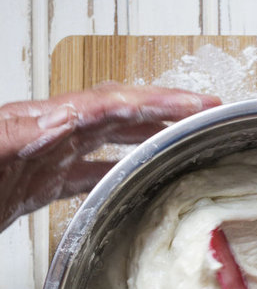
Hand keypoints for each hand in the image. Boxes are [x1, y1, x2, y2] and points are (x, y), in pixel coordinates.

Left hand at [0, 83, 220, 231]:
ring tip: (182, 142)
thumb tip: (41, 130)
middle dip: (166, 113)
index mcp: (40, 127)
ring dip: (148, 139)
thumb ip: (8, 138)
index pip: (113, 106)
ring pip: (108, 141)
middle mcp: (47, 137)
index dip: (159, 104)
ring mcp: (43, 159)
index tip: (197, 105)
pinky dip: (115, 172)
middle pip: (119, 115)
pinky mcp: (35, 184)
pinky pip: (87, 173)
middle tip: (206, 116)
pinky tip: (128, 180)